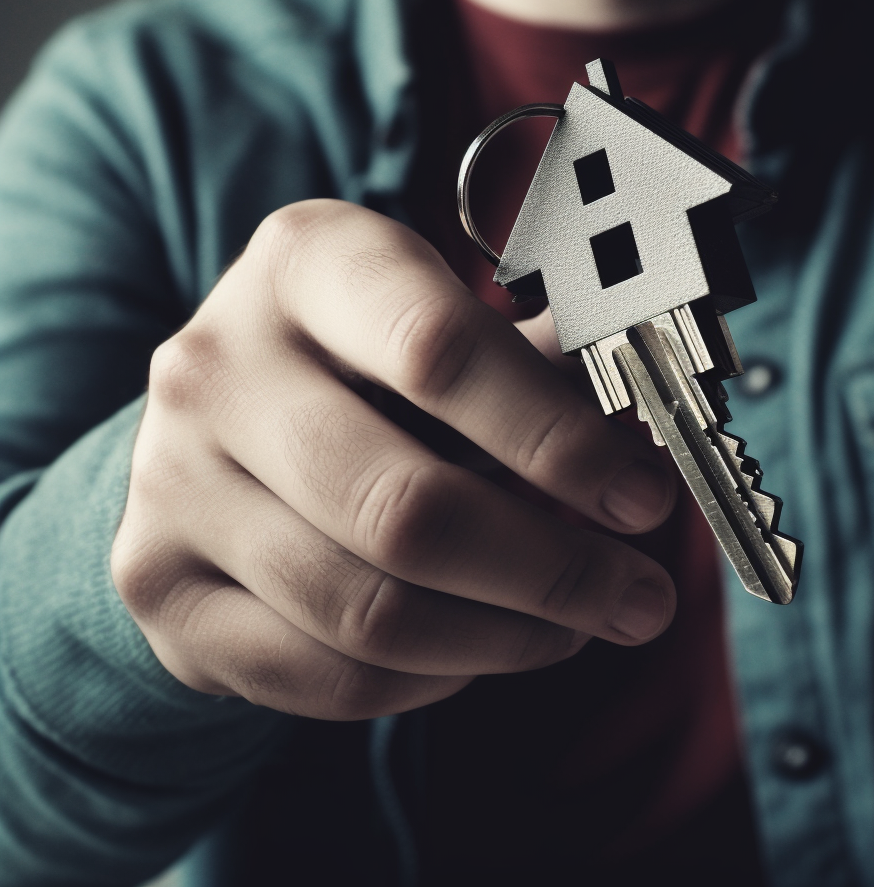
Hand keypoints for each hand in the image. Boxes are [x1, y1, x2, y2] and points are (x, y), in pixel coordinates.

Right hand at [111, 200, 676, 719]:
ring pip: (367, 608)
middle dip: (553, 570)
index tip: (641, 499)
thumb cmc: (358, 369)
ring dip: (505, 636)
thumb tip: (646, 445)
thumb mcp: (437, 329)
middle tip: (639, 596)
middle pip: (404, 505)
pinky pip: (320, 672)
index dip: (556, 438)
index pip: (438, 347)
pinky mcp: (160, 582)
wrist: (216, 429)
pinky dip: (429, 677)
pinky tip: (479, 648)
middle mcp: (217, 364)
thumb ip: (537, 372)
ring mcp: (171, 480)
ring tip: (574, 626)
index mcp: (306, 263)